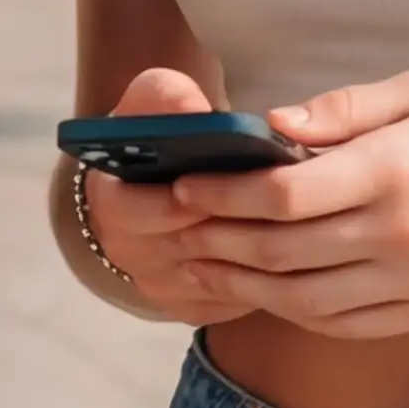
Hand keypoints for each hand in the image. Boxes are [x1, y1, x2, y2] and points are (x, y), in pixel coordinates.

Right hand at [72, 66, 280, 324]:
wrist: (146, 189)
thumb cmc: (152, 141)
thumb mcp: (148, 105)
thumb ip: (165, 96)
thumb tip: (193, 110)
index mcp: (110, 200)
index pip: (144, 207)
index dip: (192, 193)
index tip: (239, 171)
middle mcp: (127, 252)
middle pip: (190, 246)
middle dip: (237, 222)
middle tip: (285, 199)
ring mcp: (159, 288)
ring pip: (221, 277)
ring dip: (259, 252)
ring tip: (298, 220)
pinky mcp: (191, 310)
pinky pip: (235, 300)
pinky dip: (267, 277)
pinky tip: (292, 250)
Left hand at [155, 72, 408, 335]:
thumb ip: (344, 109)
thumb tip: (271, 125)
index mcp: (396, 170)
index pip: (285, 195)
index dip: (224, 194)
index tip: (185, 185)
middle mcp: (403, 235)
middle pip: (285, 251)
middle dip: (219, 240)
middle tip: (175, 229)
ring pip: (307, 300)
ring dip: (246, 285)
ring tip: (204, 265)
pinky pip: (347, 325)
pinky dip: (297, 313)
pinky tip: (268, 292)